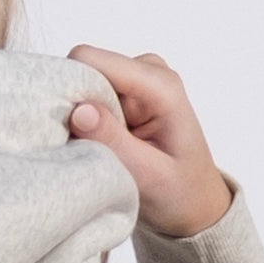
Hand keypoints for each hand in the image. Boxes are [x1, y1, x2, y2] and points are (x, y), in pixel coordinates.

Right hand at [65, 46, 233, 238]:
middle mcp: (147, 71)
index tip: (68, 129)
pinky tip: (100, 147)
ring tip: (100, 152)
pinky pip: (87, 98)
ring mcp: (134, 80)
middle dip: (74, 109)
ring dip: (79, 120)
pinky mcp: (124, 93)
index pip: (90, 61)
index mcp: (159, 84)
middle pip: (83, 69)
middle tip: (88, 149)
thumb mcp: (148, 176)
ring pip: (82, 85)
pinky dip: (85, 124)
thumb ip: (113, 141)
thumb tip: (78, 110)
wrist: (195, 201)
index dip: (70, 90)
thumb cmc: (180, 191)